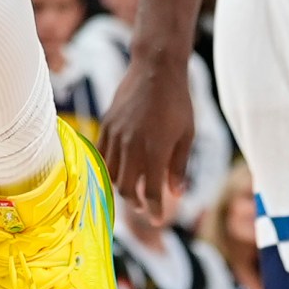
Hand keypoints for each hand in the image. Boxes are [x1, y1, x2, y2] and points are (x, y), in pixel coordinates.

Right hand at [99, 58, 195, 223]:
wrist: (155, 68)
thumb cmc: (177, 102)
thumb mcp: (187, 135)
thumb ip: (179, 166)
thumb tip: (176, 193)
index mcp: (155, 151)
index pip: (150, 193)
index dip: (154, 211)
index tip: (159, 220)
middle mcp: (132, 146)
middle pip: (126, 188)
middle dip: (136, 203)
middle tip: (146, 207)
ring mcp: (116, 134)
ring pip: (111, 174)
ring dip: (122, 187)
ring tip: (132, 191)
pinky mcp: (107, 123)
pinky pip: (102, 154)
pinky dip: (109, 167)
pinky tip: (119, 169)